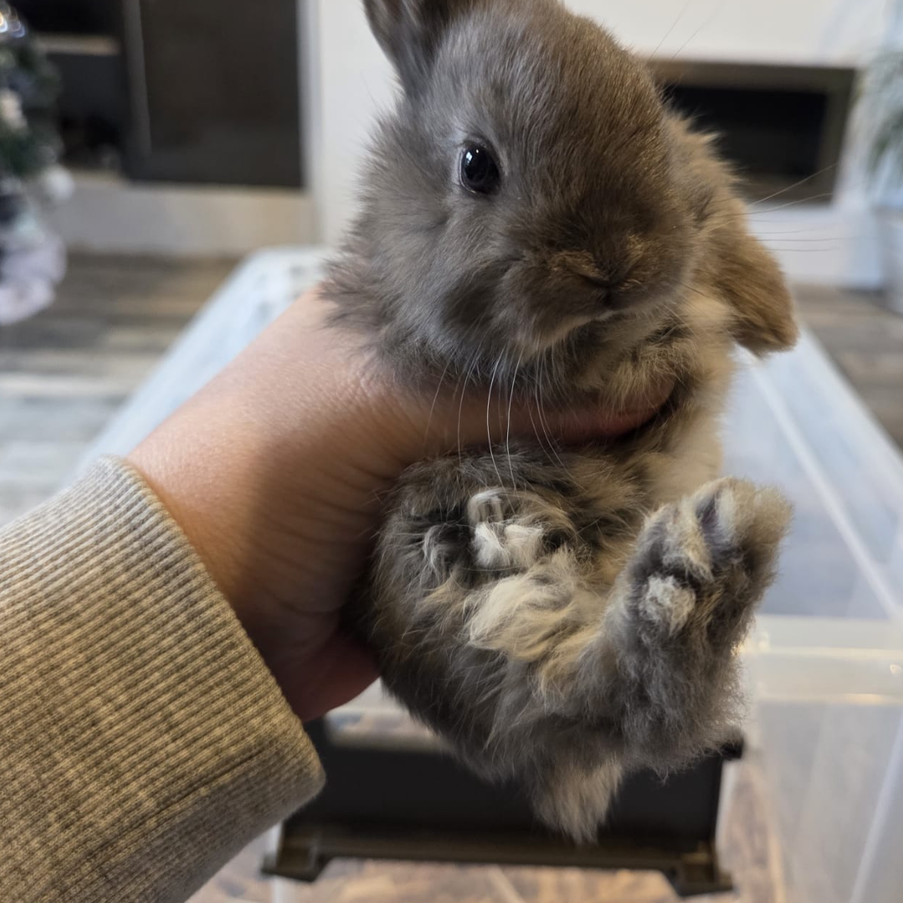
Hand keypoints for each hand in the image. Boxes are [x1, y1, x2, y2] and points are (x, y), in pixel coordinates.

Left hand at [127, 290, 666, 720]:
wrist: (196, 616)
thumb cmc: (266, 469)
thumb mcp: (387, 400)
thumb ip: (519, 396)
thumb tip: (657, 387)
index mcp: (399, 320)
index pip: (516, 287)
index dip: (589, 297)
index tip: (676, 306)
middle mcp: (424, 389)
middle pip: (546, 382)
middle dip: (615, 394)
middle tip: (706, 397)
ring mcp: (439, 474)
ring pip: (550, 464)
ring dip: (605, 475)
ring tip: (693, 463)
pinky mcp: (450, 554)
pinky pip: (531, 542)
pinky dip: (575, 543)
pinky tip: (642, 533)